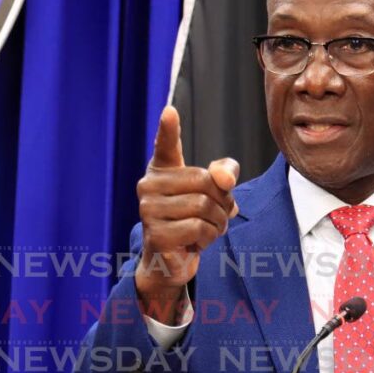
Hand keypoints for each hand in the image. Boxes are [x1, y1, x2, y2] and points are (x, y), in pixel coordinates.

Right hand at [135, 106, 238, 322]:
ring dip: (218, 222)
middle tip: (217, 215)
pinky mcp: (156, 235)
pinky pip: (199, 228)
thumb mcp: (213, 194)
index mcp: (162, 170)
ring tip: (208, 229)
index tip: (170, 111)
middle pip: (206, 182)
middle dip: (223, 202)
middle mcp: (149, 186)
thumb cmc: (192, 220)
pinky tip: (197, 243)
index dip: (168, 128)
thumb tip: (224, 179)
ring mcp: (148, 211)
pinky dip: (209, 237)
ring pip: (205, 206)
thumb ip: (224, 175)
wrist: (171, 261)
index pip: (165, 145)